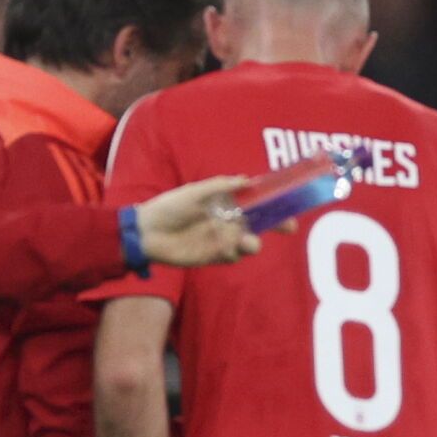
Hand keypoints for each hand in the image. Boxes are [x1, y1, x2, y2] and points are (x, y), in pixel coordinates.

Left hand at [133, 176, 295, 267]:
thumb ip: (221, 186)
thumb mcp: (195, 191)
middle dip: (277, 225)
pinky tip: (224, 249)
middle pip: (260, 224)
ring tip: (249, 242)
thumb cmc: (169, 207)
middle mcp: (228, 221)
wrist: (148, 232)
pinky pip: (233, 256)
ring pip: (249, 242)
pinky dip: (233, 252)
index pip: (255, 203)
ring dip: (253, 242)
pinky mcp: (215, 256)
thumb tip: (248, 179)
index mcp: (226, 204)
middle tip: (288, 226)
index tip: (288, 202)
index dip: (272, 203)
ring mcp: (223, 240)